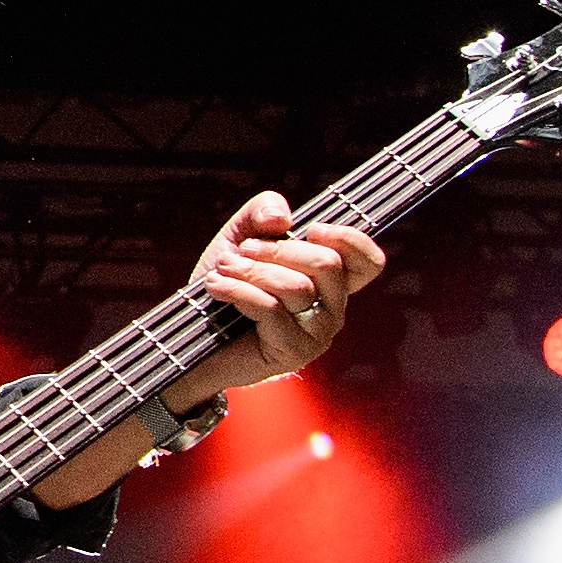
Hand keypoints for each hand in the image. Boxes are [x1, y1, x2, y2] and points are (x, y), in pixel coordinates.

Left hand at [185, 190, 386, 390]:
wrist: (192, 333)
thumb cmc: (226, 282)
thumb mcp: (242, 235)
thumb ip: (264, 211)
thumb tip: (281, 218)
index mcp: (332, 281)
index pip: (369, 263)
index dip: (349, 239)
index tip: (311, 229)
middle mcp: (333, 309)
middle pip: (327, 264)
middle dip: (278, 249)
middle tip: (243, 250)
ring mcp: (316, 334)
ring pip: (296, 287)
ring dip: (251, 271)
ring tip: (222, 270)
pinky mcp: (291, 351)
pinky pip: (270, 308)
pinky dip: (238, 290)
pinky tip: (216, 287)